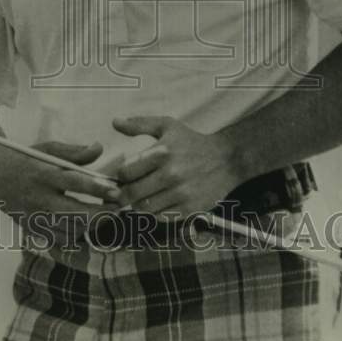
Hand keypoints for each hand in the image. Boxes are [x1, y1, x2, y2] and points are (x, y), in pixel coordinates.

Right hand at [0, 138, 121, 238]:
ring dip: (92, 225)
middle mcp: (38, 198)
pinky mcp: (32, 229)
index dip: (97, 188)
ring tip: (107, 215)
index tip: (116, 190)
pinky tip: (86, 224)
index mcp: (43, 174)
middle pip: (74, 213)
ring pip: (70, 230)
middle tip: (119, 209)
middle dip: (100, 214)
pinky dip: (76, 234)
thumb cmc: (25, 159)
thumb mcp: (47, 149)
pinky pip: (60, 239)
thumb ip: (75, 152)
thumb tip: (99, 148)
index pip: (74, 183)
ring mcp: (34, 217)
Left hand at [113, 116, 241, 220]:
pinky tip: (157, 203)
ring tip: (142, 196)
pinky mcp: (190, 209)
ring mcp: (181, 194)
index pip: (126, 172)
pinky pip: (161, 217)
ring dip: (138, 204)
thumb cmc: (192, 142)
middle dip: (124, 194)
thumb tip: (115, 122)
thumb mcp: (167, 126)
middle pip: (132, 193)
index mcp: (162, 153)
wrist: (226, 159)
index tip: (124, 175)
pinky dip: (154, 213)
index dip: (120, 176)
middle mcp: (171, 174)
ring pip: (144, 208)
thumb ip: (140, 124)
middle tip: (126, 191)